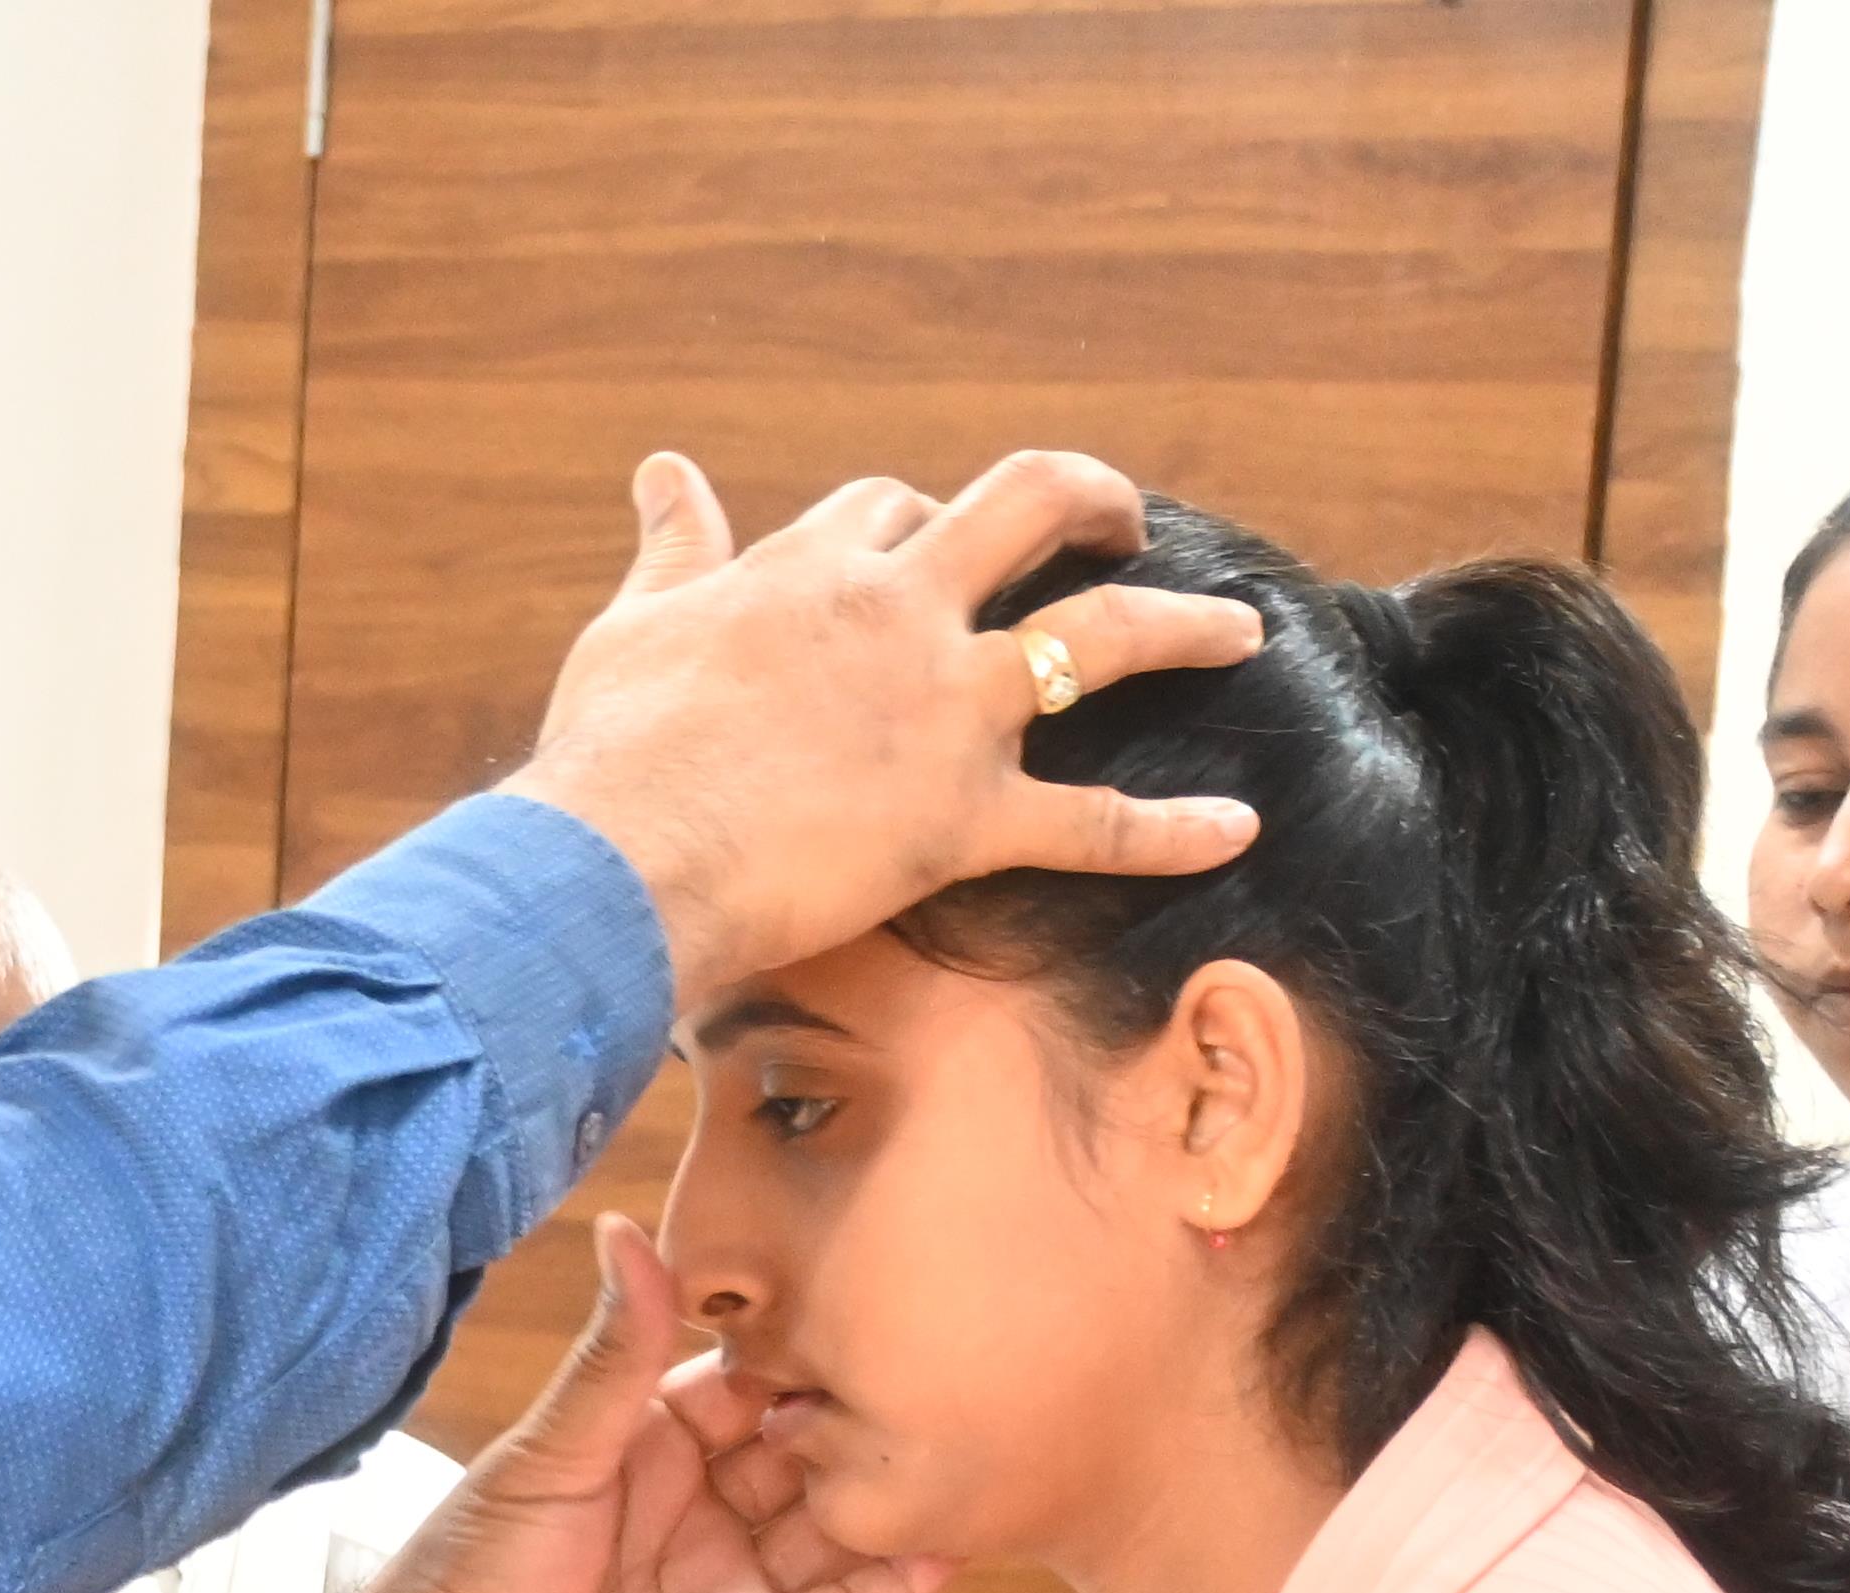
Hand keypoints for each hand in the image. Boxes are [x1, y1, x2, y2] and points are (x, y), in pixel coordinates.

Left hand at [309, 1216, 949, 1592]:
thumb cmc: (468, 1581)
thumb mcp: (549, 1456)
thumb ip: (614, 1357)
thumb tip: (628, 1228)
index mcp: (648, 1445)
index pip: (751, 1382)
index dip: (810, 1349)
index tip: (885, 1293)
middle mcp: (702, 1508)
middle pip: (808, 1451)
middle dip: (870, 1416)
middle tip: (961, 1362)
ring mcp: (734, 1587)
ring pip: (839, 1529)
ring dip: (898, 1490)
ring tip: (987, 1435)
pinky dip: (902, 1580)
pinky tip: (965, 1535)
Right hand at [512, 450, 1266, 1009]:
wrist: (616, 862)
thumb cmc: (609, 753)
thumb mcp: (633, 627)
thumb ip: (670, 550)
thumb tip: (665, 472)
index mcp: (811, 571)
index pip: (884, 507)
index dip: (916, 517)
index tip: (924, 538)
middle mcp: (899, 615)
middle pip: (1023, 509)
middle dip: (1086, 501)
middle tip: (1122, 523)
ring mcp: (945, 712)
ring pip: (1099, 640)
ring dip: (1182, 625)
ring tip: (1239, 627)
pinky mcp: (966, 818)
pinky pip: (1094, 824)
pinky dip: (1171, 831)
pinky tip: (1235, 829)